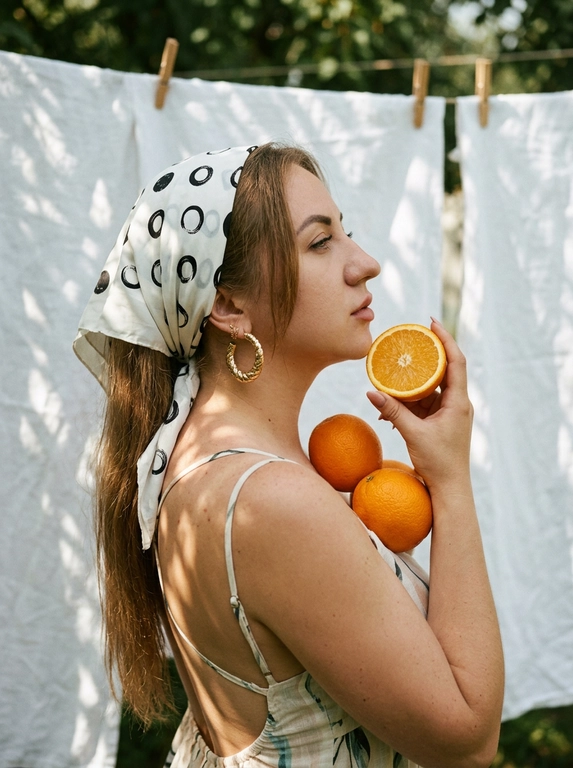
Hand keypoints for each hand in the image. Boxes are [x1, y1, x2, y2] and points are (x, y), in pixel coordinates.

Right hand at [367, 319, 472, 492]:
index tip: (431, 322)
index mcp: (459, 402)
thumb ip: (393, 411)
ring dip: (411, 384)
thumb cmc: (438, 463)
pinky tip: (388, 408)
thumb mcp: (413, 434)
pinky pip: (423, 404)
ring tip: (390, 376)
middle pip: (443, 369)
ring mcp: (449, 413)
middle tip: (408, 340)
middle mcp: (457, 403)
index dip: (445, 339)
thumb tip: (371, 391)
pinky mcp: (440, 421)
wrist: (449, 489)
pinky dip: (408, 403)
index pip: (456, 361)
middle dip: (425, 356)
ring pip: (430, 388)